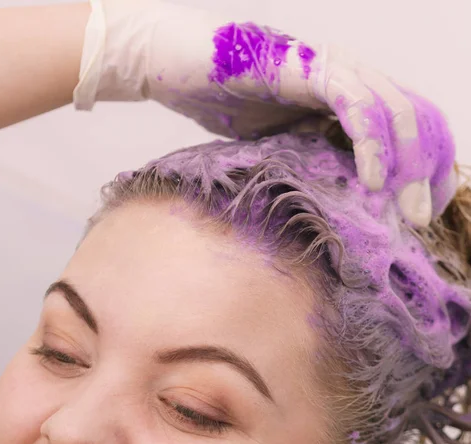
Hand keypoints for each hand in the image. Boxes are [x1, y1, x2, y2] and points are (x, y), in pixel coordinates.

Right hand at [74, 0, 456, 226]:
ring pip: (395, 109)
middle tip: (420, 221)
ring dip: (407, 163)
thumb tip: (333, 210)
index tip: (419, 212)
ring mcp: (331, 68)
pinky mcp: (306, 67)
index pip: (408, 126)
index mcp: (346, 96)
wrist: (174, 63)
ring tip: (404, 211)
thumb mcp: (276, 146)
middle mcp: (348, 78)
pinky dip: (369, 143)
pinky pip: (353, 103)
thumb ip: (308, 164)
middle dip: (427, 171)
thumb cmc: (219, 103)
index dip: (425, 167)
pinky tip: (373, 183)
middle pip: (417, 117)